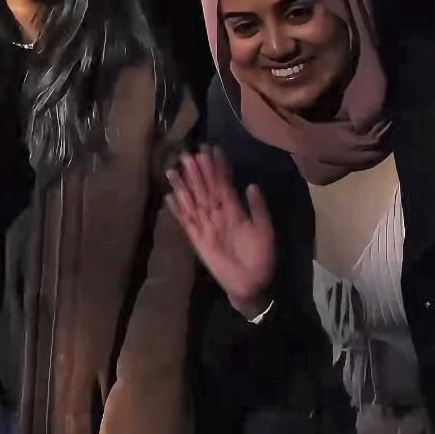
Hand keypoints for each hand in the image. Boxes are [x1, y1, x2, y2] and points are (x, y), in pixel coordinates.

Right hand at [166, 146, 274, 318]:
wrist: (251, 284)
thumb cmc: (261, 256)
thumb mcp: (264, 229)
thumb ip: (257, 208)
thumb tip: (251, 184)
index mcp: (234, 209)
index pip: (223, 184)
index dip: (217, 167)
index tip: (211, 149)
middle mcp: (217, 214)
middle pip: (205, 188)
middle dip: (198, 171)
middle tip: (189, 153)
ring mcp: (205, 225)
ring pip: (193, 201)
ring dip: (184, 185)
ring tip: (175, 168)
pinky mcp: (196, 238)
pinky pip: (185, 221)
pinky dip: (177, 209)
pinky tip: (170, 196)